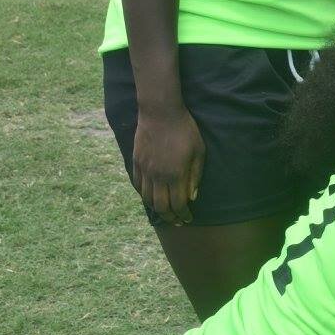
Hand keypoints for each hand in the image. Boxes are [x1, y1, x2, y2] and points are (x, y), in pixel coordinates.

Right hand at [132, 104, 205, 225]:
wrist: (160, 113)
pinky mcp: (136, 163)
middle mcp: (157, 176)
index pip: (178, 204)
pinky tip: (151, 197)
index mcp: (175, 174)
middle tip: (177, 221)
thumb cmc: (185, 130)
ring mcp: (144, 170)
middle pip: (161, 206)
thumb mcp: (199, 151)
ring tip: (165, 213)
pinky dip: (145, 196)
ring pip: (147, 198)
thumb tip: (192, 197)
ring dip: (156, 209)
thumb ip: (195, 175)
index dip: (183, 214)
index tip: (188, 219)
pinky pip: (138, 186)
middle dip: (170, 217)